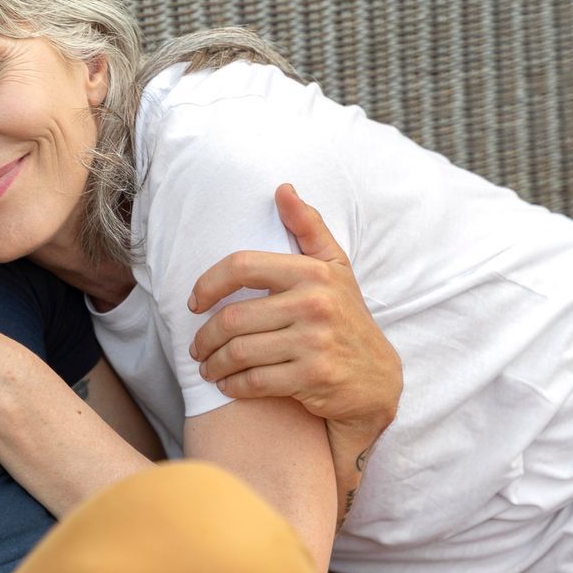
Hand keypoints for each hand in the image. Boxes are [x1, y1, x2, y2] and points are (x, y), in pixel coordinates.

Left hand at [187, 184, 401, 521]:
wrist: (377, 379)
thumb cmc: (347, 317)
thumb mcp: (335, 268)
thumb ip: (308, 227)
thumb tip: (282, 188)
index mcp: (313, 272)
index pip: (242, 266)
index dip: (208, 284)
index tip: (194, 302)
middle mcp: (315, 303)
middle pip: (234, 317)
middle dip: (205, 337)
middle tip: (197, 347)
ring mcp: (315, 342)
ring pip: (240, 352)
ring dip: (214, 364)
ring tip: (208, 367)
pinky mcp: (314, 377)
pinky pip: (255, 381)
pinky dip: (233, 385)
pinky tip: (228, 383)